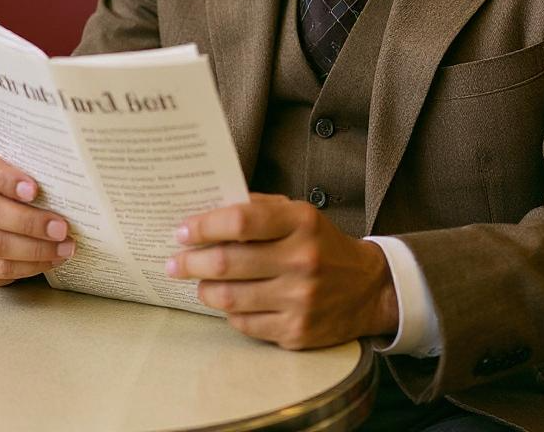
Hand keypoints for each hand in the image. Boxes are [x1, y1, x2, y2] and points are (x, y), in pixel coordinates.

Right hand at [0, 147, 74, 286]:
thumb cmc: (19, 180)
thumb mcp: (25, 166)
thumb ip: (39, 168)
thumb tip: (77, 179)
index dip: (7, 179)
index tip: (35, 191)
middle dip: (31, 222)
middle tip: (62, 228)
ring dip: (35, 249)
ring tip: (65, 247)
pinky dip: (29, 266)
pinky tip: (51, 259)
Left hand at [166, 193, 398, 348]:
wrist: (367, 288)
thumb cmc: (321, 244)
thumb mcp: (299, 214)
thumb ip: (258, 210)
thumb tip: (207, 213)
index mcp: (301, 223)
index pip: (241, 221)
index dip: (204, 226)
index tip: (182, 231)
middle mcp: (302, 260)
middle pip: (227, 262)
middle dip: (191, 261)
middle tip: (175, 261)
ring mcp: (299, 300)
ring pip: (228, 298)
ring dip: (204, 289)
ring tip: (198, 281)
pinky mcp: (296, 332)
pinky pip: (244, 324)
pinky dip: (228, 312)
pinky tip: (228, 301)